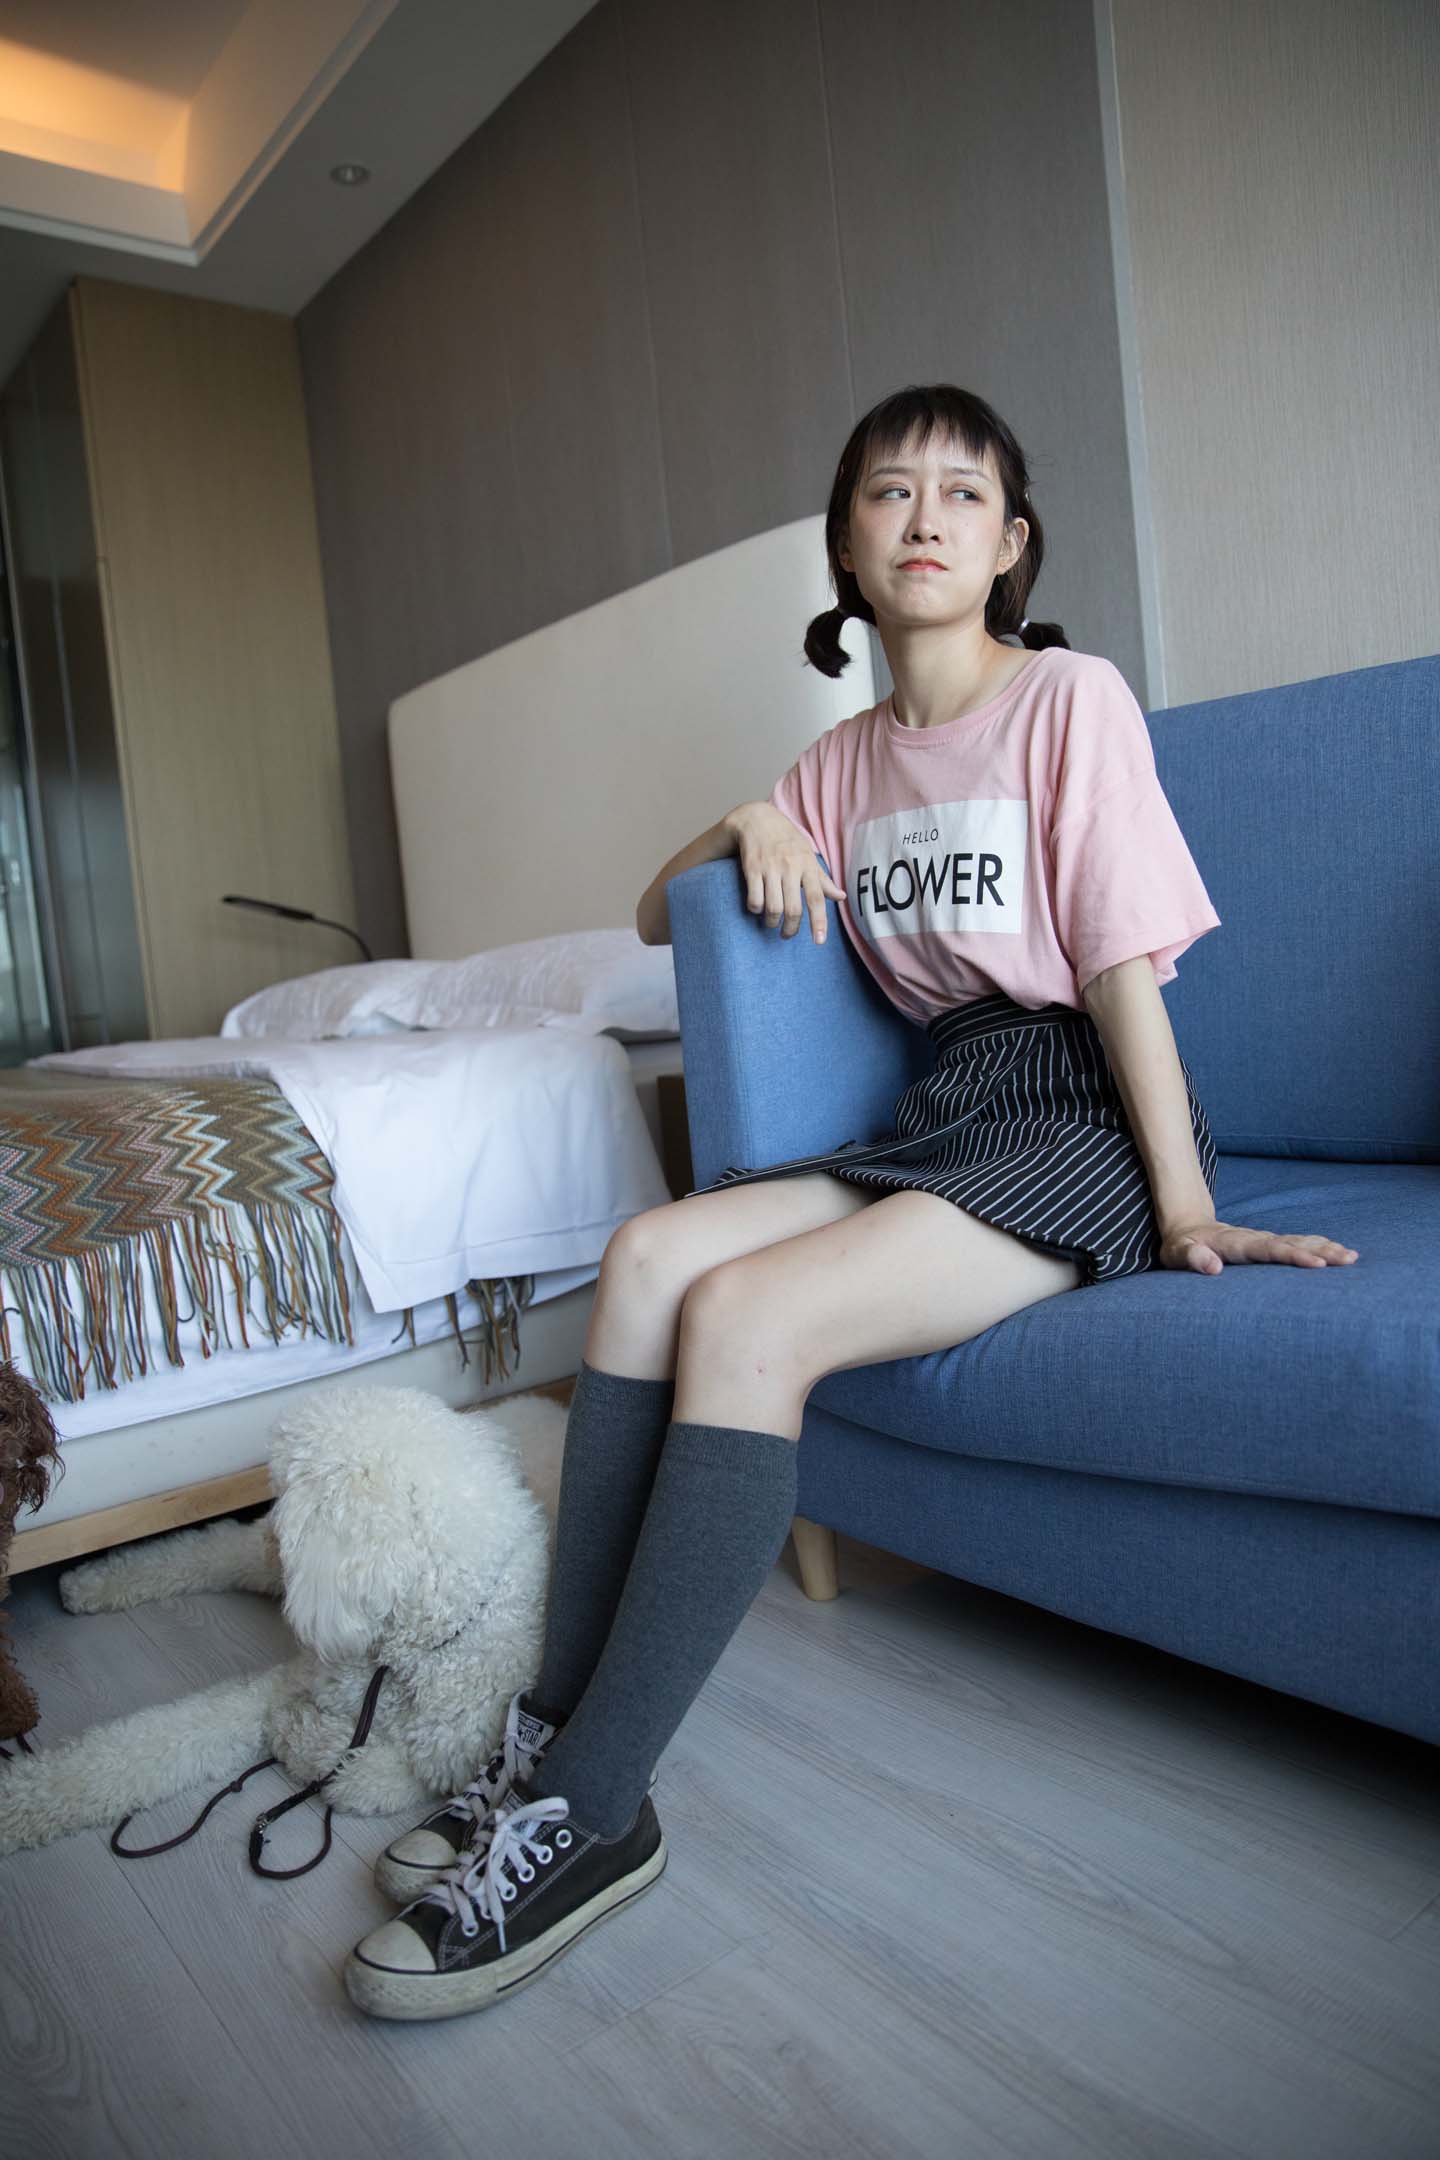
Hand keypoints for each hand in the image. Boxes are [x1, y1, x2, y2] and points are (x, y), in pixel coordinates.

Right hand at [727, 803, 845, 944]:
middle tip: (787, 935)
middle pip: (793, 908)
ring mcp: (770, 868)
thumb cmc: (786, 840)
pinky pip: (754, 898)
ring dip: (772, 921)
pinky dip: (755, 909)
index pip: (816, 898)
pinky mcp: (752, 868)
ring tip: (772, 923)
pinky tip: (757, 908)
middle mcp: (790, 867)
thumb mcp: (807, 855)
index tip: (819, 941)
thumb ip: (822, 879)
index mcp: (807, 866)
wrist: (757, 819)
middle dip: (790, 928)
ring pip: (773, 907)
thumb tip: (841, 897)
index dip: (819, 921)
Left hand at [1158, 1219, 1359, 1274]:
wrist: (1188, 1226)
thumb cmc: (1182, 1246)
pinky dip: (1319, 1246)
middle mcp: (1255, 1239)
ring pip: (1299, 1241)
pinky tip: (1339, 1252)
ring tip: (1352, 1257)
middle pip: (1292, 1244)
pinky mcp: (1269, 1244)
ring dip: (1326, 1248)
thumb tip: (1213, 1267)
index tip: (1317, 1263)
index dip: (1293, 1256)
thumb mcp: (1178, 1253)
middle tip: (1348, 1260)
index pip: (1269, 1250)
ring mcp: (1264, 1240)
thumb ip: (1193, 1258)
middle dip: (1321, 1251)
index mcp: (1236, 1244)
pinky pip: (1297, 1243)